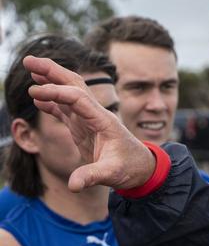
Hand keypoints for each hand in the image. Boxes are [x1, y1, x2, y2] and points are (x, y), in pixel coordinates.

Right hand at [23, 56, 154, 191]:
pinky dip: (52, 101)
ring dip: (51, 81)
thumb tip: (73, 186)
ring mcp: (89, 120)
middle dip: (53, 72)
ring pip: (69, 94)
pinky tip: (37, 98)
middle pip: (74, 85)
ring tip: (30, 69)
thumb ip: (93, 176)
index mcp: (103, 121)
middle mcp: (96, 115)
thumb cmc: (130, 168)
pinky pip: (66, 109)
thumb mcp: (112, 174)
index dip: (57, 93)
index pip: (79, 98)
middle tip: (30, 60)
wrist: (141, 169)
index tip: (36, 92)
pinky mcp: (84, 128)